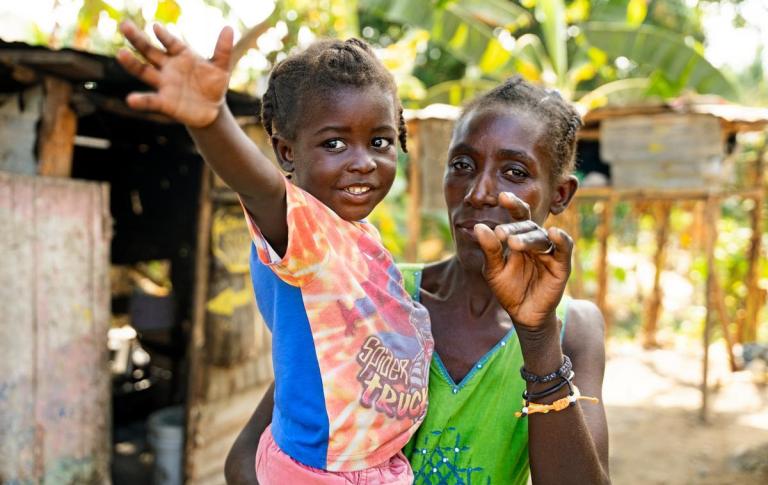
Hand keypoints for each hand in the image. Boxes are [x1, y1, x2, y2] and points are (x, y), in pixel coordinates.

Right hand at [117, 21, 232, 127]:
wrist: (212, 109)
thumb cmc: (214, 84)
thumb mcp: (221, 67)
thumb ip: (223, 49)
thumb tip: (229, 28)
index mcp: (181, 55)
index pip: (171, 43)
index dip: (164, 36)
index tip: (156, 27)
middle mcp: (167, 67)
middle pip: (149, 51)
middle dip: (137, 39)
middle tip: (124, 25)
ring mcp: (164, 84)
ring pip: (144, 71)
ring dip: (132, 63)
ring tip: (120, 53)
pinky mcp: (164, 102)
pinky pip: (150, 100)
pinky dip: (141, 100)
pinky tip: (130, 100)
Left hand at [475, 192, 572, 329]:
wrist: (522, 313)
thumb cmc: (508, 289)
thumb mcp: (493, 270)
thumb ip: (489, 250)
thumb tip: (479, 227)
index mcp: (519, 237)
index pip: (518, 216)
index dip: (513, 205)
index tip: (501, 196)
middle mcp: (535, 241)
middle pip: (528, 227)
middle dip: (514, 229)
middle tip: (501, 234)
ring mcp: (550, 252)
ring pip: (541, 237)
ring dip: (528, 238)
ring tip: (513, 243)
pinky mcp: (562, 265)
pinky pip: (564, 248)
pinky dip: (561, 240)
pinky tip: (554, 233)